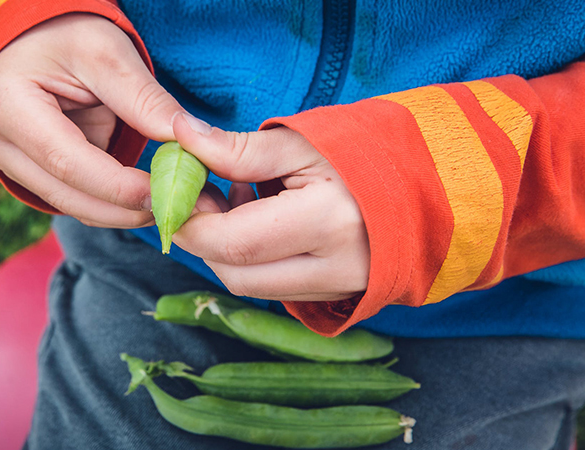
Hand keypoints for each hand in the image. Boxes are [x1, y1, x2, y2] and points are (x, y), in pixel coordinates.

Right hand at [0, 14, 185, 227]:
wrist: (35, 39)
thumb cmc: (66, 34)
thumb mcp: (107, 52)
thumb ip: (144, 98)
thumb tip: (189, 139)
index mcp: (8, 106)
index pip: (67, 162)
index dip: (119, 187)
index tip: (168, 194)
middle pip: (67, 195)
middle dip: (126, 210)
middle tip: (180, 210)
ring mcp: (7, 163)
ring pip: (72, 205)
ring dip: (123, 213)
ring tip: (172, 205)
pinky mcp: (28, 174)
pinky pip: (75, 198)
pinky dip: (113, 204)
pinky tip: (150, 199)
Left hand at [171, 113, 370, 301]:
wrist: (433, 184)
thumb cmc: (368, 153)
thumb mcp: (303, 142)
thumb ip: (238, 149)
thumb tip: (181, 137)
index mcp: (328, 222)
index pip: (231, 242)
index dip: (190, 221)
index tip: (173, 192)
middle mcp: (335, 268)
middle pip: (235, 274)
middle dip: (202, 238)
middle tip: (201, 193)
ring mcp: (340, 288)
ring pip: (252, 286)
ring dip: (226, 249)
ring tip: (239, 198)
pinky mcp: (338, 295)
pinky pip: (274, 287)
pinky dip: (253, 258)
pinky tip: (263, 219)